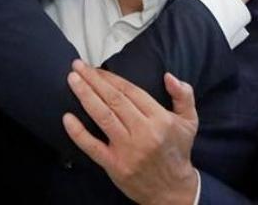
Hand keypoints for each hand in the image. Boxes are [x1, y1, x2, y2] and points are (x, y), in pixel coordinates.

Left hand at [63, 60, 198, 204]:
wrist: (172, 190)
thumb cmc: (177, 151)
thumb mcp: (189, 121)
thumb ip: (183, 95)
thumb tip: (168, 76)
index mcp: (160, 118)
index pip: (130, 91)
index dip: (110, 78)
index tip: (95, 68)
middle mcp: (143, 132)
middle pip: (114, 100)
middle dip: (93, 80)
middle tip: (78, 67)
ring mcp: (127, 150)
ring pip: (102, 117)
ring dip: (85, 96)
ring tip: (72, 80)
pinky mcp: (114, 166)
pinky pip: (92, 147)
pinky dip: (78, 132)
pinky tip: (67, 118)